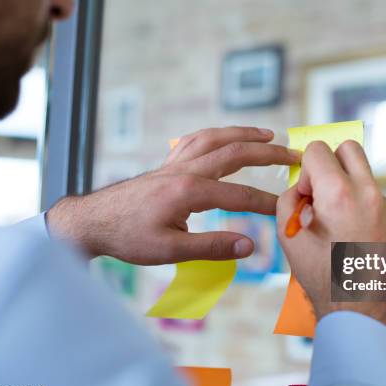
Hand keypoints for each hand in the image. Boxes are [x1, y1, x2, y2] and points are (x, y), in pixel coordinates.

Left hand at [47, 127, 300, 264]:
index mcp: (189, 191)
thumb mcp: (170, 251)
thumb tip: (250, 246)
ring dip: (243, 134)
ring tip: (267, 134)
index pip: (239, 195)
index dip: (266, 202)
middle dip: (267, 153)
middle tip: (293, 155)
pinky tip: (223, 137)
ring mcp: (174, 163)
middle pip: (234, 152)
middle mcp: (184, 170)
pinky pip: (195, 140)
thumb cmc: (128, 237)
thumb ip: (212, 247)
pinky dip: (215, 134)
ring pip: (215, 138)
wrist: (93, 221)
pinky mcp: (166, 164)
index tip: (287, 207)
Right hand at [277, 140, 385, 333]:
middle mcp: (368, 193)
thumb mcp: (289, 236)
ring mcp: (385, 205)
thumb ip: (288, 200)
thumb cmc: (322, 275)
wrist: (359, 306)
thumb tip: (301, 189)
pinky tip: (349, 232)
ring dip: (344, 184)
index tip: (306, 196)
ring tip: (334, 218)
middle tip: (320, 191)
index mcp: (340, 194)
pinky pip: (371, 194)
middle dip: (329, 162)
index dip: (305, 171)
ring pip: (361, 173)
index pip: (319, 149)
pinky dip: (357, 202)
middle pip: (348, 148)